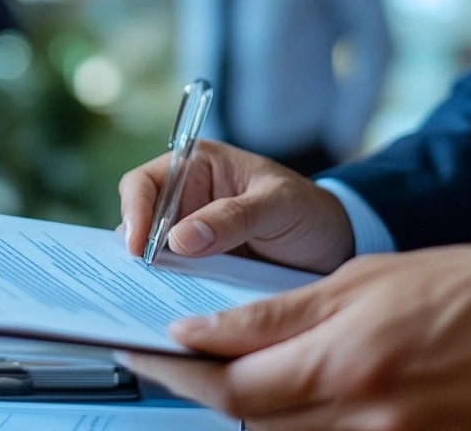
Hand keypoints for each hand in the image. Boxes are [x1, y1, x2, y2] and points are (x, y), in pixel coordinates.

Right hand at [119, 140, 354, 273]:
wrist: (336, 247)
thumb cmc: (310, 211)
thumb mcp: (279, 205)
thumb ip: (233, 216)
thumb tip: (181, 239)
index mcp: (197, 166)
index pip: (144, 183)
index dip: (134, 211)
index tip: (138, 245)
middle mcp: (185, 199)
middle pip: (140, 221)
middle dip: (138, 248)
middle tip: (145, 276)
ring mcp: (190, 236)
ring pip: (152, 254)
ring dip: (153, 272)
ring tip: (155, 293)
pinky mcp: (199, 267)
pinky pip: (174, 278)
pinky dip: (171, 289)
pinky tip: (174, 304)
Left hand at [126, 246, 470, 430]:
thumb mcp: (372, 280)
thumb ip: (285, 312)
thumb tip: (211, 329)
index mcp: (347, 358)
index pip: (233, 378)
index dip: (178, 368)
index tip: (144, 349)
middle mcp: (361, 413)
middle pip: (249, 417)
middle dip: (199, 388)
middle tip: (163, 361)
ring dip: (245, 409)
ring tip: (219, 372)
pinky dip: (297, 425)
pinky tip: (283, 398)